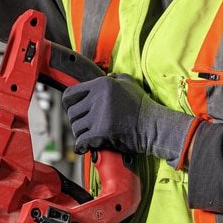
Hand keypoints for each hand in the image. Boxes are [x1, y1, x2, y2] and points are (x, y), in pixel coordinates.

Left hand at [62, 74, 196, 168]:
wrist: (154, 125)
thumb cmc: (142, 106)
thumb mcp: (128, 83)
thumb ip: (114, 78)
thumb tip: (105, 76)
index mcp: (101, 84)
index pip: (70, 94)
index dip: (68, 104)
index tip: (73, 111)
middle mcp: (98, 98)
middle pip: (72, 113)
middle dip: (77, 121)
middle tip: (86, 126)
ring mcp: (100, 115)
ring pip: (76, 128)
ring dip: (81, 134)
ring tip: (90, 135)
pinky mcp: (103, 132)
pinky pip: (82, 141)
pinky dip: (81, 146)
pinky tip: (83, 147)